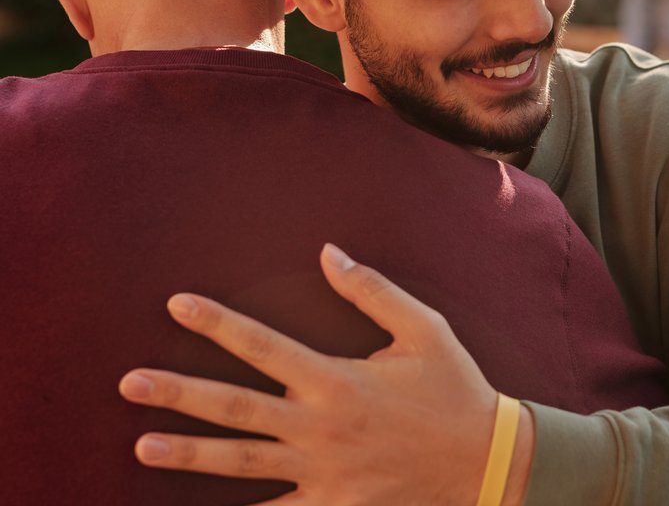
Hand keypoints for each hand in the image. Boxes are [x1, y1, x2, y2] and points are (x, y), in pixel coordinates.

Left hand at [119, 244, 531, 504]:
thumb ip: (372, 290)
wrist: (484, 463)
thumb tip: (329, 252)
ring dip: (189, 453)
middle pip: (234, 408)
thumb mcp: (423, 329)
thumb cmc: (454, 388)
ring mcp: (321, 473)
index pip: (262, 344)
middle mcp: (319, 427)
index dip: (216, 323)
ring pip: (240, 463)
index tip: (176, 304)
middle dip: (177, 392)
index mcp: (337, 380)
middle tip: (129, 383)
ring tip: (143, 445)